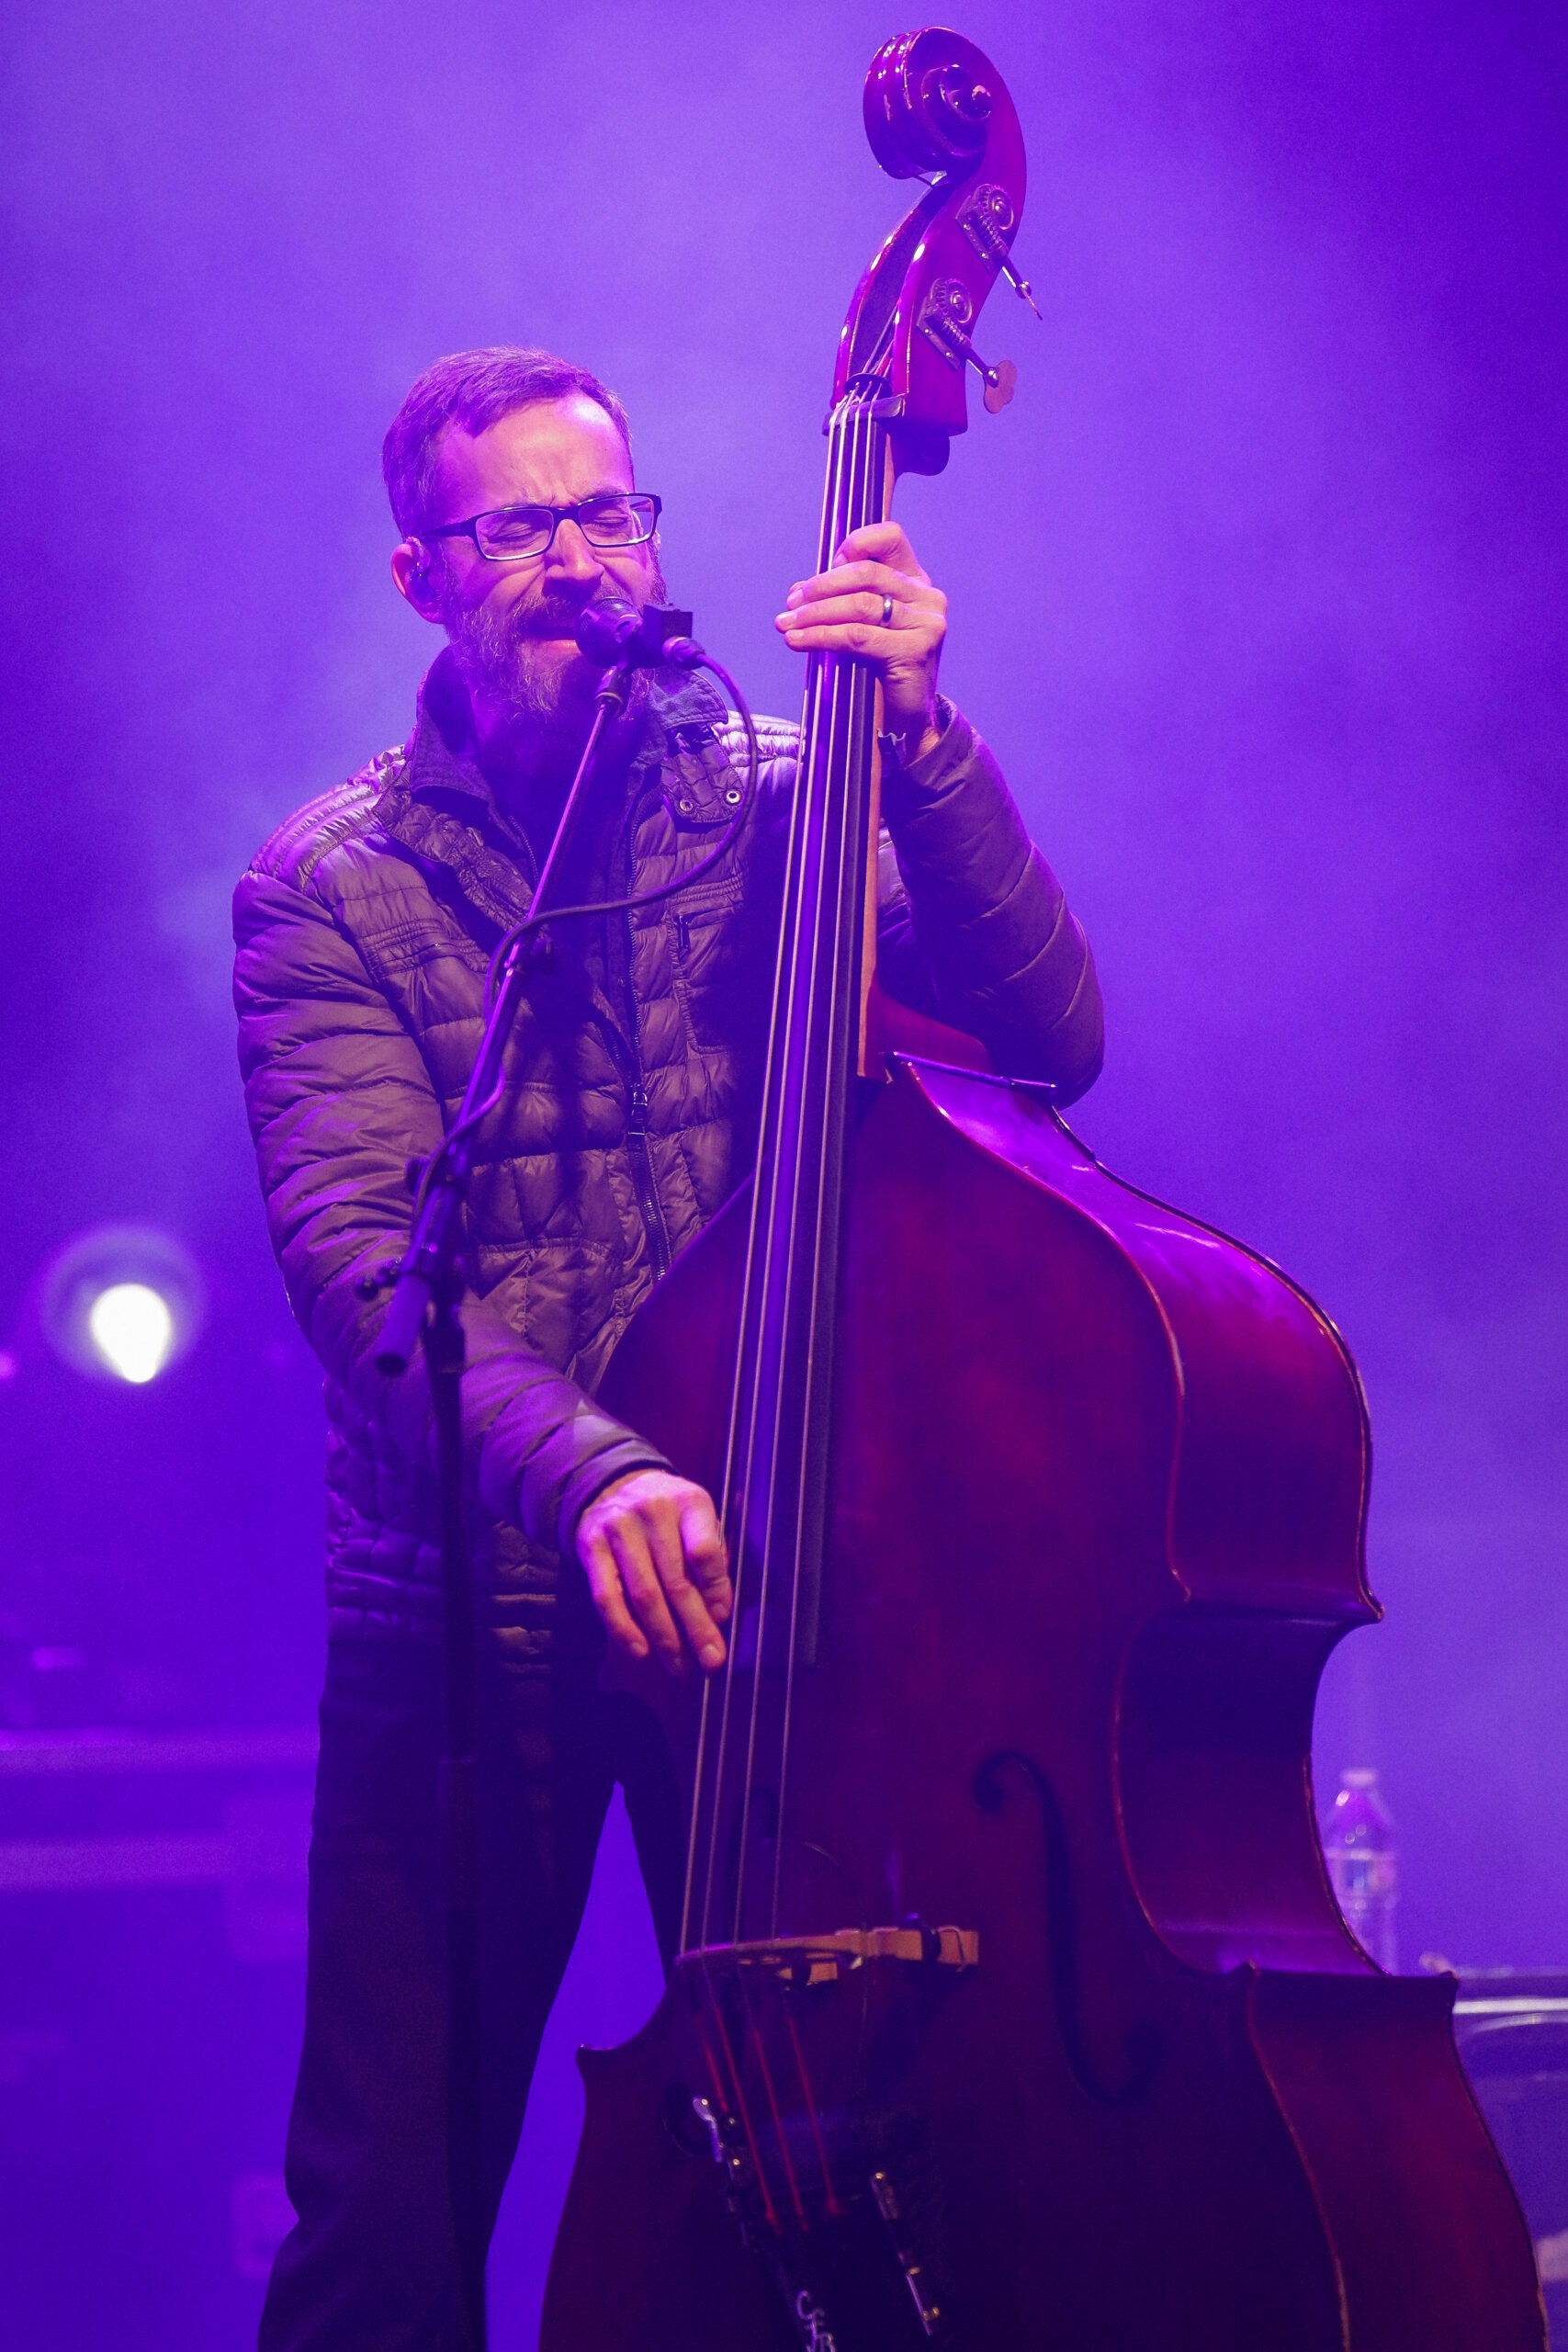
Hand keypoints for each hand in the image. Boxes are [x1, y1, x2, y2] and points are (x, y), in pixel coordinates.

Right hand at [575, 1469, 731, 1674]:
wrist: (615, 1485)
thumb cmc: (669, 1514)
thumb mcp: (697, 1519)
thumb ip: (711, 1558)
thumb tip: (717, 1613)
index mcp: (689, 1501)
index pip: (705, 1551)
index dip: (715, 1590)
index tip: (722, 1619)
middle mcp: (653, 1511)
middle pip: (676, 1579)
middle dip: (695, 1627)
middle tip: (710, 1660)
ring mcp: (618, 1528)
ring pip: (643, 1593)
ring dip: (663, 1635)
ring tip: (678, 1665)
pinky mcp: (591, 1546)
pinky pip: (607, 1596)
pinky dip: (623, 1628)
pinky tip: (640, 1650)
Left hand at [775, 521, 946, 761]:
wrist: (908, 722)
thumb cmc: (882, 672)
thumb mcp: (865, 627)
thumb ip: (843, 602)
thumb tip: (798, 592)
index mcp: (917, 581)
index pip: (890, 538)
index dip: (855, 543)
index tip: (824, 567)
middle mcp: (927, 596)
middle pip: (865, 573)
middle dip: (821, 587)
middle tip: (792, 604)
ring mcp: (926, 623)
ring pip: (859, 605)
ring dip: (815, 614)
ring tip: (787, 625)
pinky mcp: (915, 650)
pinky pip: (857, 637)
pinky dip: (821, 637)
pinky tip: (798, 642)